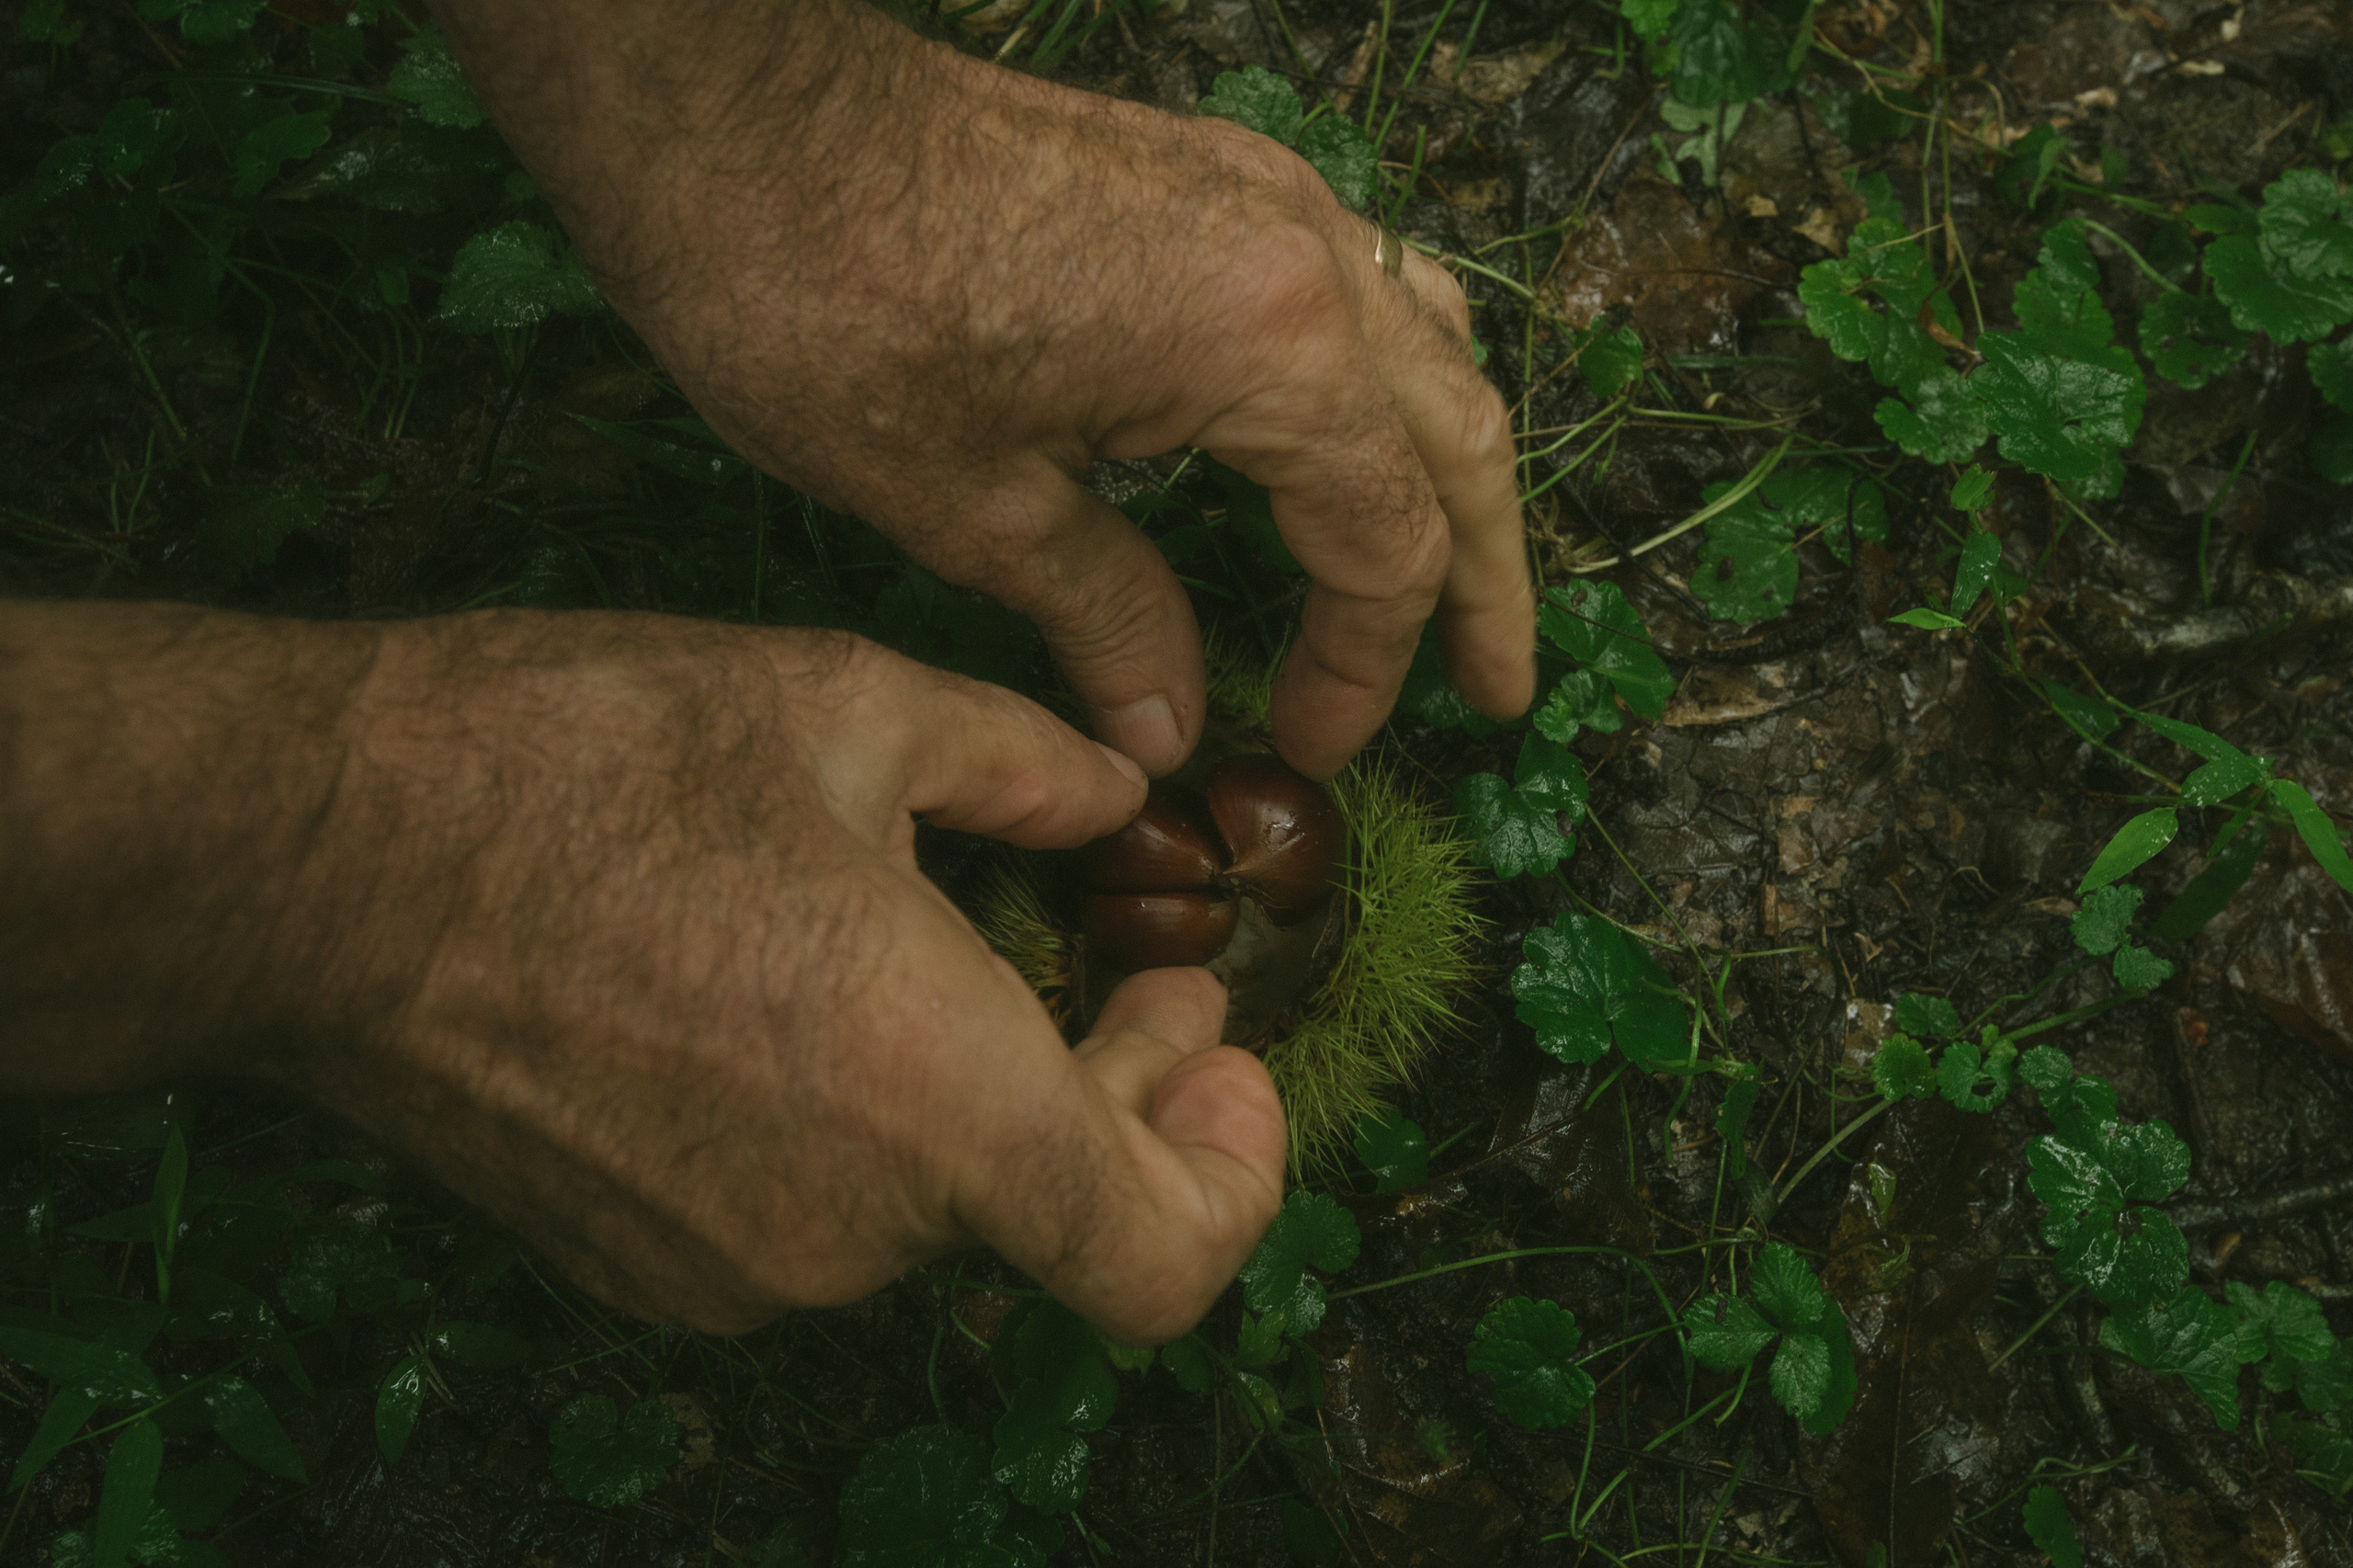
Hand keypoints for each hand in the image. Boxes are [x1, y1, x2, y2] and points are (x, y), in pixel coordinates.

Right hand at [0, 606, 1286, 1341]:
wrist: (317, 858)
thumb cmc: (584, 760)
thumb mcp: (848, 701)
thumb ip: (1032, 764)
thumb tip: (1123, 798)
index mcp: (932, 1095)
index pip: (1163, 1257)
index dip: (1239, 1175)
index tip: (1221, 1049)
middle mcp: (851, 1224)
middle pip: (1058, 1208)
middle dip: (1121, 1085)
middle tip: (1131, 956)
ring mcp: (741, 1266)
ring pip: (938, 1202)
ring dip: (985, 1092)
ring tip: (949, 945)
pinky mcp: (652, 1267)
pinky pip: (822, 1213)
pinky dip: (870, 1126)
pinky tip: (820, 995)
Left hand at [432, 0, 1535, 778]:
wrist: (742, 116)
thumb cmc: (830, 309)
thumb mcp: (970, 504)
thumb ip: (1103, 615)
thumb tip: (1170, 727)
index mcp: (1273, 348)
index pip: (1384, 544)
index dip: (1361, 668)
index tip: (1303, 748)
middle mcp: (1308, 259)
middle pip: (1456, 443)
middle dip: (1485, 582)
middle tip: (1494, 694)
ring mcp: (1269, 199)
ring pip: (1432, 348)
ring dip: (1452, 473)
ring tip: (1455, 578)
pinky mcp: (1217, 176)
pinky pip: (1368, 284)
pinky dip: (1391, 382)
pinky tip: (1358, 436)